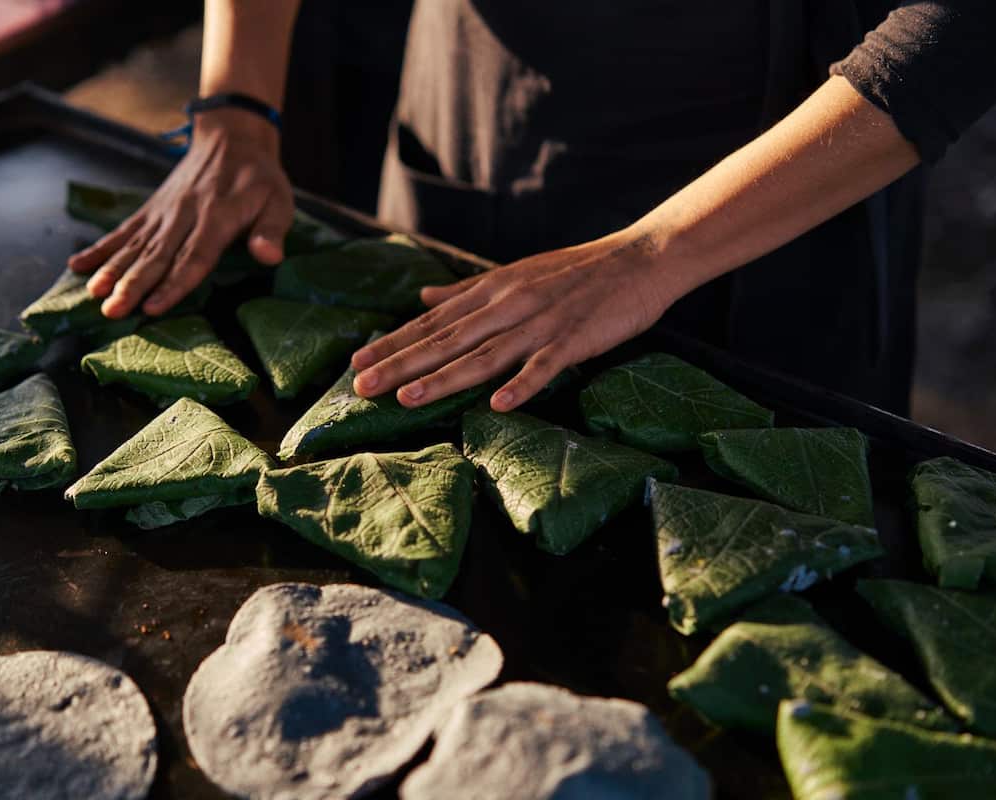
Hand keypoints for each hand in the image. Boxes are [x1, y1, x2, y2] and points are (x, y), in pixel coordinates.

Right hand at [67, 109, 293, 317]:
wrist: (231, 138)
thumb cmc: (259, 179)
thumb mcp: (279, 201)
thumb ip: (272, 231)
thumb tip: (269, 257)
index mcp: (217, 218)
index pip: (194, 256)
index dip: (173, 283)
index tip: (153, 307)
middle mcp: (184, 215)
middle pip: (156, 255)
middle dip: (132, 285)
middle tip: (111, 311)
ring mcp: (163, 212)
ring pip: (134, 244)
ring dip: (111, 270)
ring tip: (92, 294)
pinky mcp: (151, 209)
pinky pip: (123, 230)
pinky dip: (100, 248)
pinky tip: (77, 266)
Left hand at [350, 230, 679, 411]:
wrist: (639, 259)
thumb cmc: (575, 270)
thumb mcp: (514, 274)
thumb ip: (466, 291)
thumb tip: (423, 297)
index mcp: (491, 290)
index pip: (432, 321)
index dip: (393, 342)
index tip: (356, 361)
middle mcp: (507, 305)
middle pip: (446, 340)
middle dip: (401, 364)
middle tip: (361, 387)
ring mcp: (541, 323)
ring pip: (484, 355)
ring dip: (444, 378)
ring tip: (407, 399)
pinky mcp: (575, 339)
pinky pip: (545, 365)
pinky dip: (522, 384)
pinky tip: (498, 406)